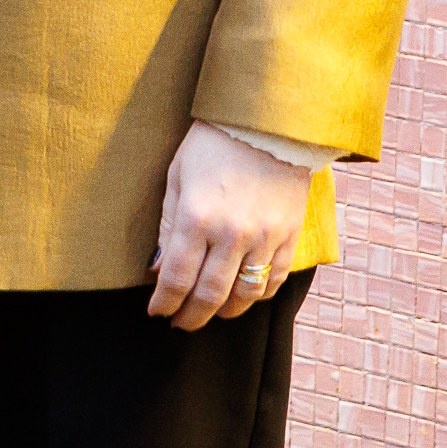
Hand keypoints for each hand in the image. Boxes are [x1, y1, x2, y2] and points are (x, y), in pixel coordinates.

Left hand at [146, 123, 311, 329]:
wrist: (268, 123)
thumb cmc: (212, 145)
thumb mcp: (177, 178)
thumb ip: (167, 225)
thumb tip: (159, 267)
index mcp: (197, 218)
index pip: (176, 277)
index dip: (164, 302)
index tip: (156, 312)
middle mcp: (232, 234)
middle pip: (209, 295)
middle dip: (191, 316)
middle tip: (179, 324)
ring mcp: (265, 238)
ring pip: (244, 294)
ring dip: (224, 312)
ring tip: (210, 314)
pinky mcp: (289, 236)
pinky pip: (275, 280)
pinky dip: (258, 296)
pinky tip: (243, 297)